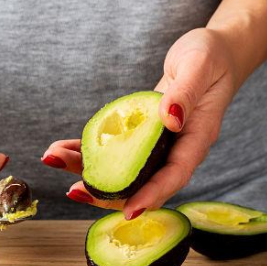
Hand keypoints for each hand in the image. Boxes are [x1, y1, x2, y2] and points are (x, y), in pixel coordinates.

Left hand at [42, 28, 237, 217]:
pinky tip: (62, 149)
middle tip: (74, 191)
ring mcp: (158, 145)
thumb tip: (170, 120)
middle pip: (142, 182)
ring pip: (123, 169)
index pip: (175, 175)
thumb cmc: (211, 57)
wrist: (212, 55)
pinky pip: (115, 149)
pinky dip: (88, 150)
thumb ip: (185, 93)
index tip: (130, 210)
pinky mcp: (142, 135)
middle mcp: (176, 148)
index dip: (153, 195)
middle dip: (107, 191)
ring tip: (54, 159)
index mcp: (196, 138)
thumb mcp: (199, 66)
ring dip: (88, 169)